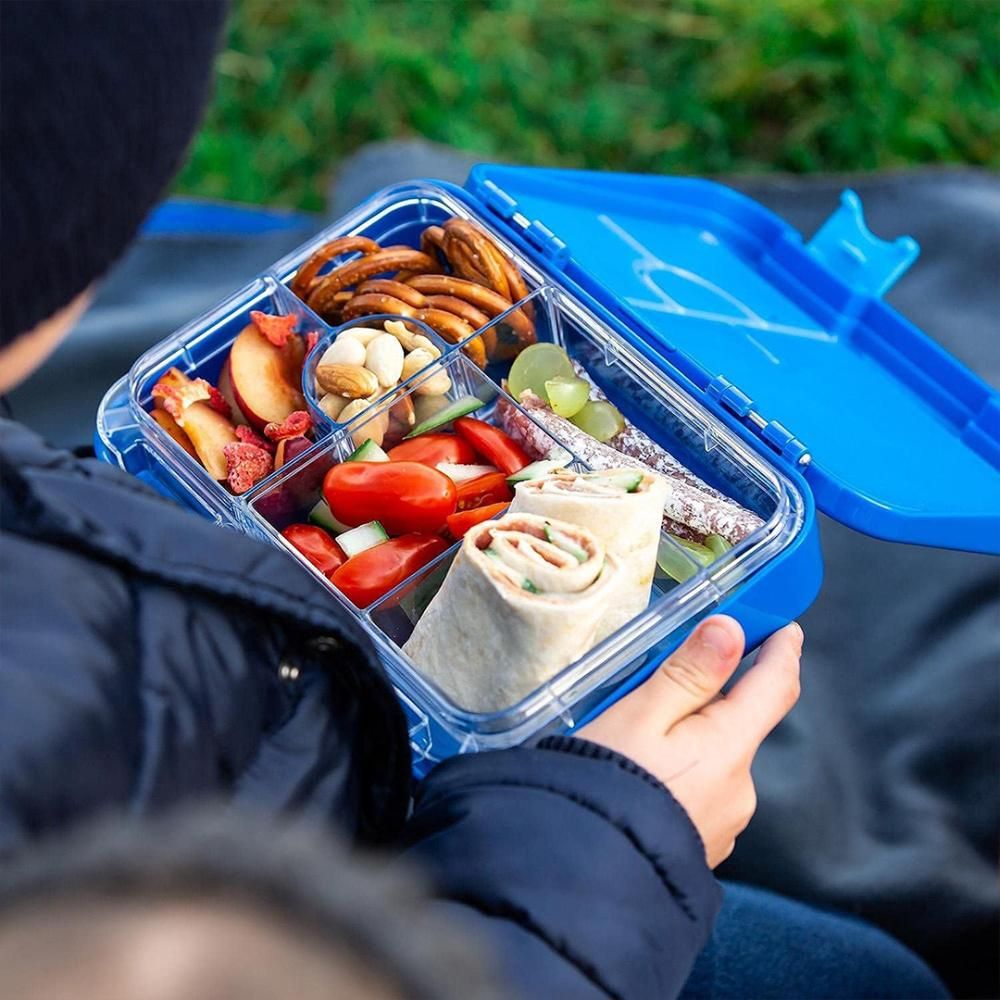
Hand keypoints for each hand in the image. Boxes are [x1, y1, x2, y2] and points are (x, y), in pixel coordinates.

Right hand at [578, 615, 801, 867]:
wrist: (580, 875)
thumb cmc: (604, 784)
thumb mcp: (639, 716)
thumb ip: (688, 673)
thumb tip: (731, 631)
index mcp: (729, 748)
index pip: (774, 686)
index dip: (781, 650)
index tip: (783, 625)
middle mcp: (739, 786)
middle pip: (737, 722)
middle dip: (710, 696)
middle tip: (661, 679)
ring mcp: (723, 820)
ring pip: (715, 757)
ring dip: (690, 736)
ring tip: (635, 734)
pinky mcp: (703, 842)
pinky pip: (700, 789)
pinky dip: (680, 771)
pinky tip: (640, 774)